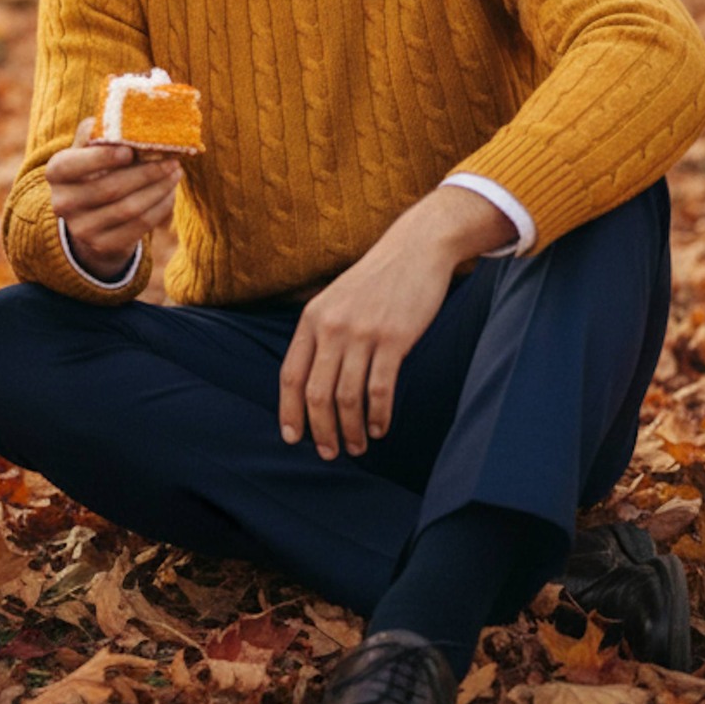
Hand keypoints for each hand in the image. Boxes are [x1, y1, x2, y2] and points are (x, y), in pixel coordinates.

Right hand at [47, 117, 180, 279]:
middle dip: (145, 172)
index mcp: (56, 172)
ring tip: (175, 173)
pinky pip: (138, 227)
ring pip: (128, 209)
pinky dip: (159, 208)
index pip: (74, 164)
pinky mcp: (102, 245)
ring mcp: (81, 228)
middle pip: (109, 188)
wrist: (91, 217)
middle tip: (171, 159)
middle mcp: (62, 203)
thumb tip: (125, 111)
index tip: (130, 150)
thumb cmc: (94, 169)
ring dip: (158, 189)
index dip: (102, 158)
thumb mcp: (89, 148)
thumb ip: (101, 131)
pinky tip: (169, 193)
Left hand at [278, 188, 512, 460]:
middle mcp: (332, 327)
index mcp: (312, 318)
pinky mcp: (394, 339)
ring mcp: (363, 333)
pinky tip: (381, 428)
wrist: (414, 250)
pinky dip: (379, 416)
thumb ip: (320, 334)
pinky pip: (381, 389)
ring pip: (348, 397)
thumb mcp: (334, 300)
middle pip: (316, 393)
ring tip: (358, 446)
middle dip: (320, 430)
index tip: (293, 439)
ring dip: (351, 430)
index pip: (290, 374)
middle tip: (329, 453)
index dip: (289, 411)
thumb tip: (309, 382)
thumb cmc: (374, 281)